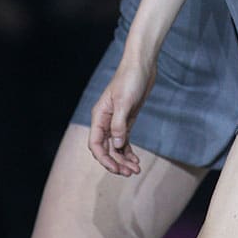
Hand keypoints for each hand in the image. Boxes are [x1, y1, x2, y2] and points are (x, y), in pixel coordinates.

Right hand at [88, 56, 155, 175]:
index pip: (96, 144)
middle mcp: (105, 121)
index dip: (104, 159)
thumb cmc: (130, 79)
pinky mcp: (127, 119)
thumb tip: (117, 146)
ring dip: (123, 160)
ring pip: (116, 147)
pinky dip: (129, 151)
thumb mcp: (124, 102)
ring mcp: (116, 121)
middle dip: (116, 162)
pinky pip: (125, 141)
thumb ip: (119, 124)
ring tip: (136, 170)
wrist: (142, 64)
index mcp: (99, 116)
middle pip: (106, 149)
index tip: (116, 169)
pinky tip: (136, 161)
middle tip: (130, 173)